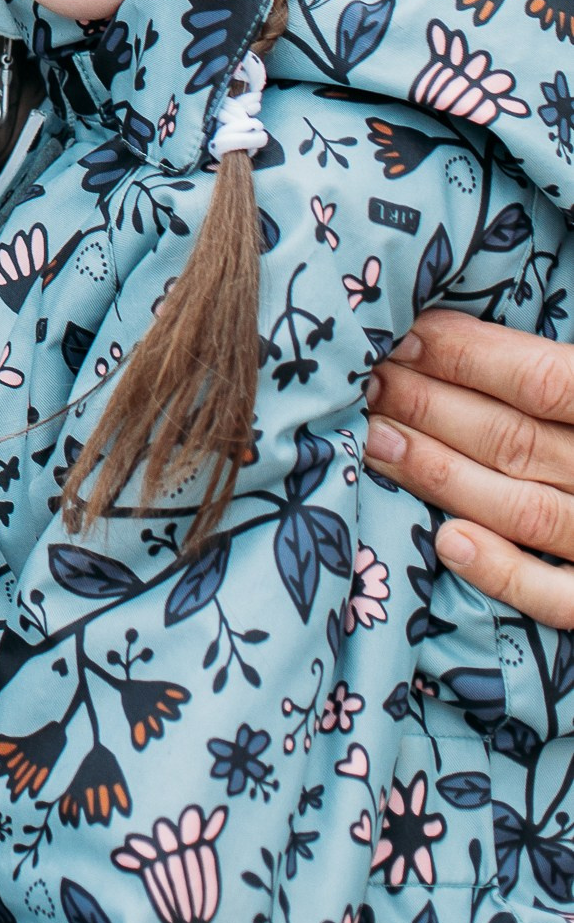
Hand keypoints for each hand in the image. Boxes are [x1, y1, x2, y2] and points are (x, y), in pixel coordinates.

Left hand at [366, 313, 573, 625]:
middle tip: (368, 382)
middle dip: (431, 406)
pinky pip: (561, 597)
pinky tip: (445, 541)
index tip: (405, 336)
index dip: (470, 357)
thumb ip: (566, 366)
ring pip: (523, 508)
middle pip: (516, 439)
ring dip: (441, 474)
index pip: (543, 381)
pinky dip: (504, 571)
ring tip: (377, 439)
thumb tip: (471, 325)